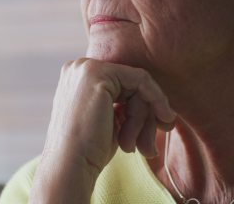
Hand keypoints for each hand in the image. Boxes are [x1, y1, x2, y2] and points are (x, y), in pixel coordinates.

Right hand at [30, 58, 175, 202]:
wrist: (70, 167)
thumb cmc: (90, 152)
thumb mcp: (110, 121)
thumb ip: (125, 104)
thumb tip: (162, 105)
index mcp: (79, 77)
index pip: (122, 84)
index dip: (142, 105)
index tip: (160, 127)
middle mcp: (80, 66)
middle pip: (130, 82)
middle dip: (146, 112)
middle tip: (152, 143)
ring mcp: (87, 68)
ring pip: (137, 83)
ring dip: (145, 115)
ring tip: (141, 144)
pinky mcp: (99, 74)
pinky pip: (141, 80)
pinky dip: (156, 99)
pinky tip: (163, 117)